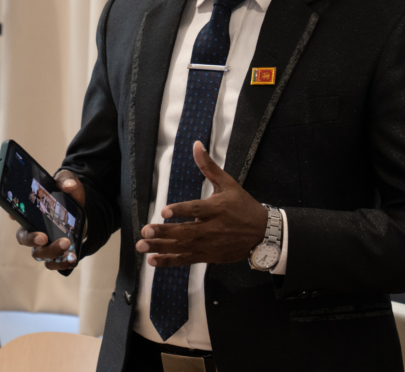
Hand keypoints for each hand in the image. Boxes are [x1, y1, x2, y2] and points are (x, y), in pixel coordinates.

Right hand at [14, 170, 84, 270]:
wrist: (83, 213)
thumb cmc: (69, 197)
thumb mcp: (69, 184)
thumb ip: (67, 179)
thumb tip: (67, 185)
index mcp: (31, 212)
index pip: (16, 214)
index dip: (12, 215)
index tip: (13, 215)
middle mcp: (34, 230)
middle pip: (24, 238)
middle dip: (32, 239)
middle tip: (43, 237)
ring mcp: (44, 244)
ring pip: (39, 254)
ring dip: (51, 251)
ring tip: (66, 244)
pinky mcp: (57, 254)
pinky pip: (54, 264)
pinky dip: (62, 263)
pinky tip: (72, 258)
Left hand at [135, 141, 266, 266]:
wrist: (263, 233)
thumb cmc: (243, 206)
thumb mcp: (228, 183)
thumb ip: (208, 166)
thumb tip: (196, 145)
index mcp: (217, 208)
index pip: (196, 209)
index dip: (181, 210)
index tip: (164, 211)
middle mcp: (212, 228)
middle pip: (186, 231)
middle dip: (164, 232)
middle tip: (145, 231)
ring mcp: (209, 245)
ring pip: (183, 247)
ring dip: (161, 248)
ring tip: (141, 246)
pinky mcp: (208, 257)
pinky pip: (186, 259)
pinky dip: (170, 261)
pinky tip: (152, 260)